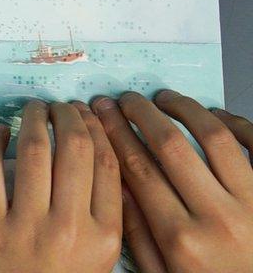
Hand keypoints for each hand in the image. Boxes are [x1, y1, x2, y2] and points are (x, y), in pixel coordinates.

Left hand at [0, 100, 123, 272]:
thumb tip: (99, 158)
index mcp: (104, 237)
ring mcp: (27, 225)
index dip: (98, 131)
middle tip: (61, 107)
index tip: (89, 116)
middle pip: (75, 151)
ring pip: (35, 151)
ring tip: (33, 109)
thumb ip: (105, 218)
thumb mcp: (96, 260)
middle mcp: (70, 227)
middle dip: (68, 117)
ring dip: (33, 120)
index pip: (109, 166)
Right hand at [95, 91, 252, 271]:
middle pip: (170, 146)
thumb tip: (116, 187)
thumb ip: (138, 234)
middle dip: (142, 113)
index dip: (115, 134)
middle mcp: (219, 218)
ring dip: (185, 109)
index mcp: (183, 240)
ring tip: (166, 99)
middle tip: (127, 99)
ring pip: (215, 138)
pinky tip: (215, 116)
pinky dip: (236, 124)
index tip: (103, 114)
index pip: (138, 169)